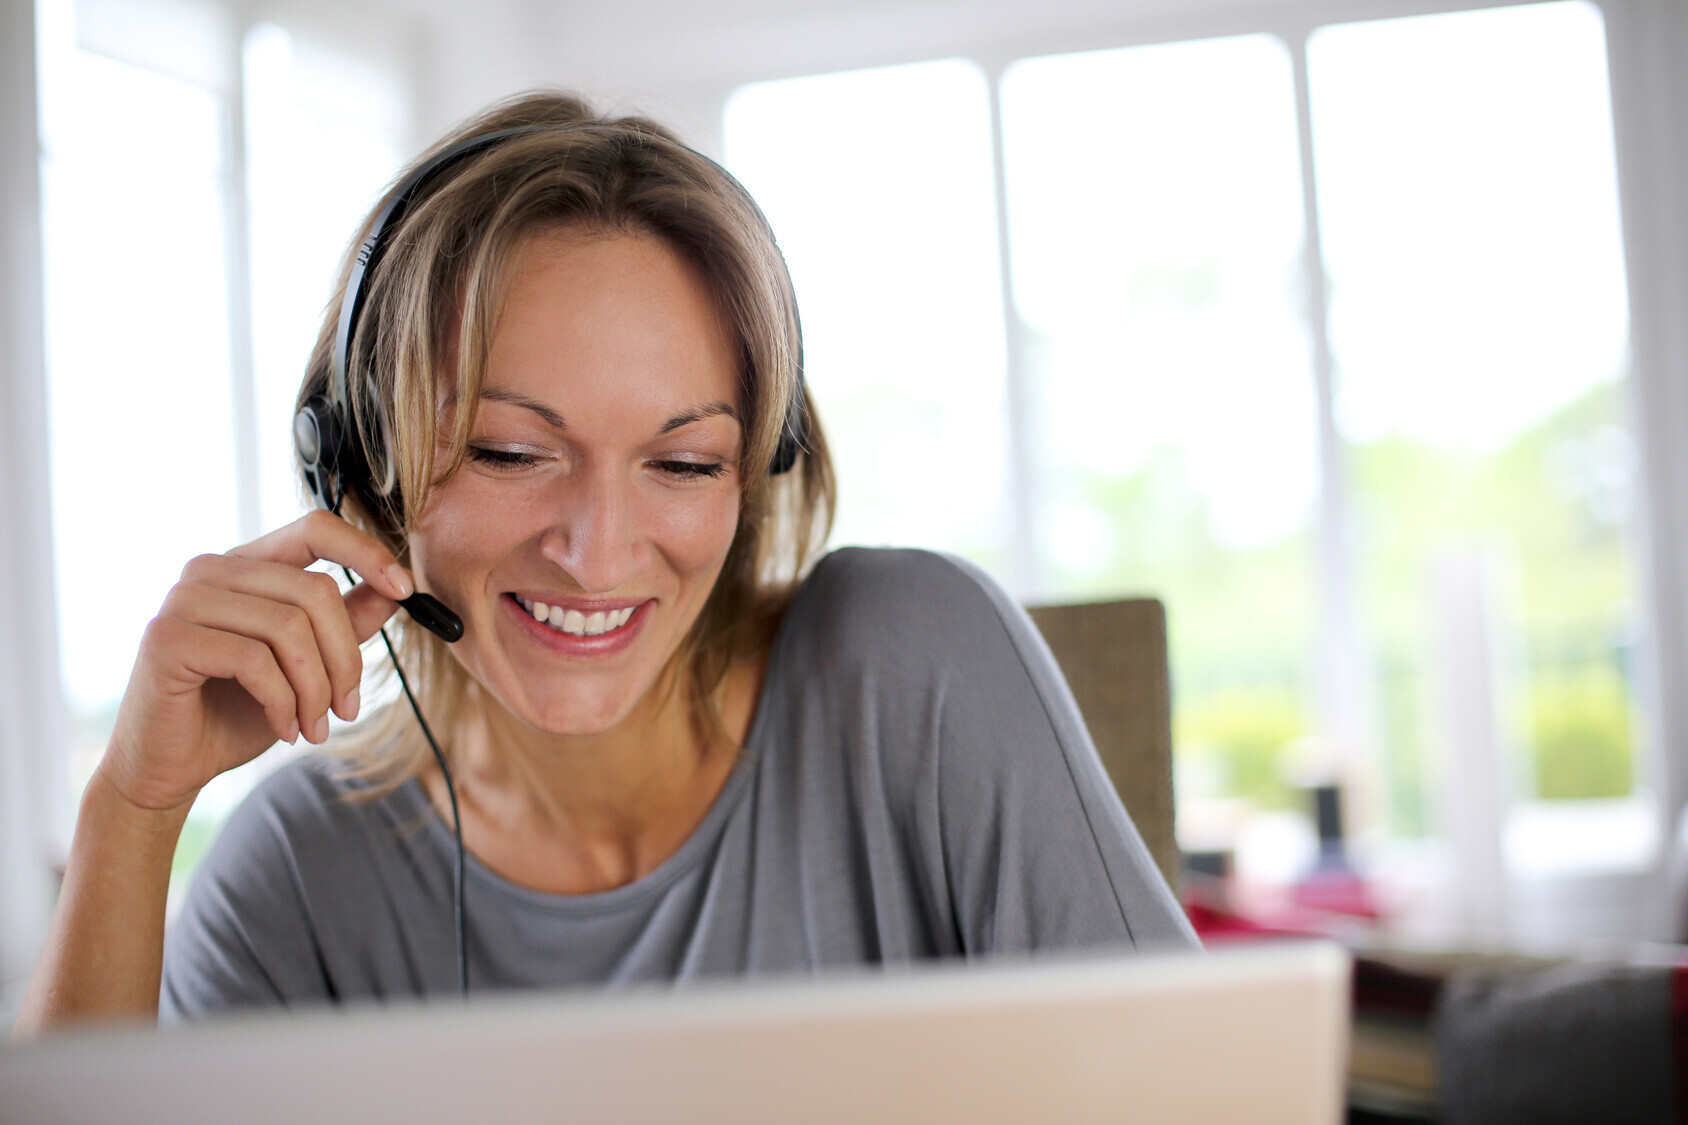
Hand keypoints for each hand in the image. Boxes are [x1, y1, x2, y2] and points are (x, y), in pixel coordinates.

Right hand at [99, 510, 415, 811]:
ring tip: (315, 727)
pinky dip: (283, 702)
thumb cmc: (236, 712)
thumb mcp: (307, 664)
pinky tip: (285, 729)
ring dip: (316, 689)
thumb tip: (396, 589)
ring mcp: (184, 601)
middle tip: (348, 709)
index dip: (366, 553)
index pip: (315, 527)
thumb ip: (345, 621)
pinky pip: (255, 660)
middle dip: (346, 659)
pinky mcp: (168, 639)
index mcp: (246, 565)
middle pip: (315, 591)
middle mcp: (210, 570)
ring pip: (290, 628)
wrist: (170, 769)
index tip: (406, 590)